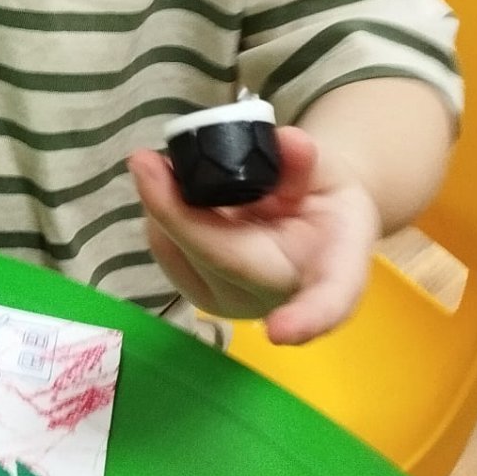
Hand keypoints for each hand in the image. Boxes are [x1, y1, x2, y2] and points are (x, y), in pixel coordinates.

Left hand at [126, 130, 380, 344]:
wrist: (310, 223)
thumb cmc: (325, 201)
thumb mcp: (329, 172)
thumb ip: (308, 162)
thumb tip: (289, 142)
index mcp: (331, 273)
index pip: (325, 301)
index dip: (306, 318)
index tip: (282, 333)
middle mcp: (278, 298)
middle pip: (224, 262)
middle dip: (178, 214)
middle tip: (145, 161)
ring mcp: (235, 302)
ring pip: (185, 258)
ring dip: (161, 209)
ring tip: (154, 165)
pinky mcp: (202, 293)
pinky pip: (170, 254)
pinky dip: (159, 216)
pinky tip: (160, 186)